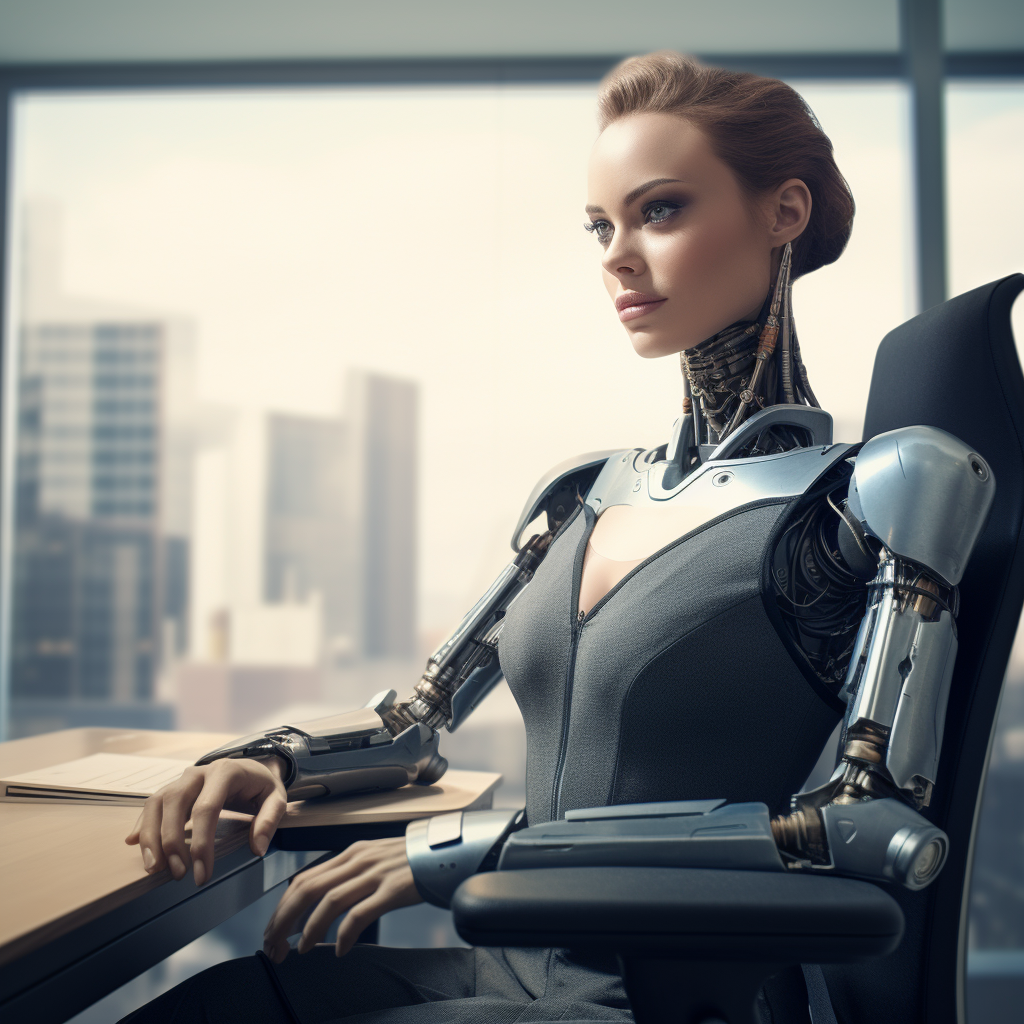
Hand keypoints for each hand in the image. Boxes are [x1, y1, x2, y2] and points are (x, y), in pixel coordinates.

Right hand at [124, 757, 287, 886]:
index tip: (202, 874)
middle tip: (178, 874)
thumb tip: (257, 848)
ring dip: (150, 836)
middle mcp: (198, 772)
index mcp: (225, 771)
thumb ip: (269, 820)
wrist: (250, 767)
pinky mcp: (172, 788)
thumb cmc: (261, 786)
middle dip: (171, 842)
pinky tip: (133, 843)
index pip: (206, 808)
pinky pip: (151, 805)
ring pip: (157, 803)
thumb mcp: (276, 797)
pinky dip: (141, 824)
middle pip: (174, 803)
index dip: (201, 843)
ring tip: (154, 868)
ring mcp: (182, 779)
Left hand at [262, 837, 420, 960]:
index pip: (305, 879)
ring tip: (299, 950)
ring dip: (309, 929)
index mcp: (351, 853)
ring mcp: (376, 873)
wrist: (447, 852)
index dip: (283, 907)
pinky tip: (339, 949)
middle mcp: (359, 860)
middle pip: (309, 889)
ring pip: (329, 901)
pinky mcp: (394, 889)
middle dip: (285, 920)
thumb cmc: (411, 861)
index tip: (274, 930)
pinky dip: (345, 934)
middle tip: (275, 946)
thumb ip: (350, 874)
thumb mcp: (375, 859)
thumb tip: (322, 899)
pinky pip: (361, 913)